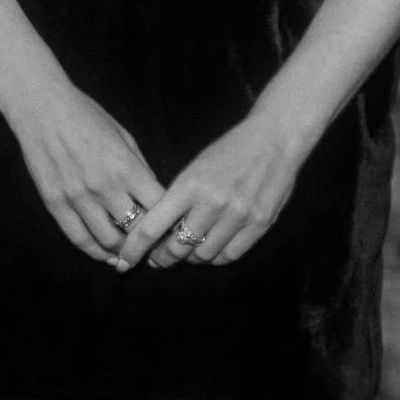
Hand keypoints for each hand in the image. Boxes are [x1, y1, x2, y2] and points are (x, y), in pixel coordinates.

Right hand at [11, 75, 164, 268]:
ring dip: (124, 253)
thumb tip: (155, 197)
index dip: (171, 222)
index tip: (176, 230)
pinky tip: (108, 256)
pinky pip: (79, 239)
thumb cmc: (87, 117)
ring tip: (134, 257)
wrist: (41, 108)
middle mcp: (103, 187)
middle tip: (158, 250)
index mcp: (126, 168)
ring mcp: (77, 198)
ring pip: (108, 241)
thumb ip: (140, 169)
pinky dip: (96, 253)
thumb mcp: (124, 136)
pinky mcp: (55, 204)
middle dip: (150, 243)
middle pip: (136, 230)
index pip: (158, 208)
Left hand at [119, 108, 307, 273]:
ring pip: (203, 255)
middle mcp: (212, 203)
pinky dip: (216, 257)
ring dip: (191, 258)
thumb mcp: (196, 168)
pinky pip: (229, 255)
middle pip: (177, 248)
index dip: (134, 249)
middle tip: (158, 259)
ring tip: (187, 252)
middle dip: (162, 258)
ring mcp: (238, 216)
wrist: (275, 139)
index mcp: (189, 186)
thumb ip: (178, 199)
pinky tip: (211, 250)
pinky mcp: (259, 224)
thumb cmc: (230, 151)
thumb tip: (158, 231)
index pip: (152, 227)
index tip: (125, 259)